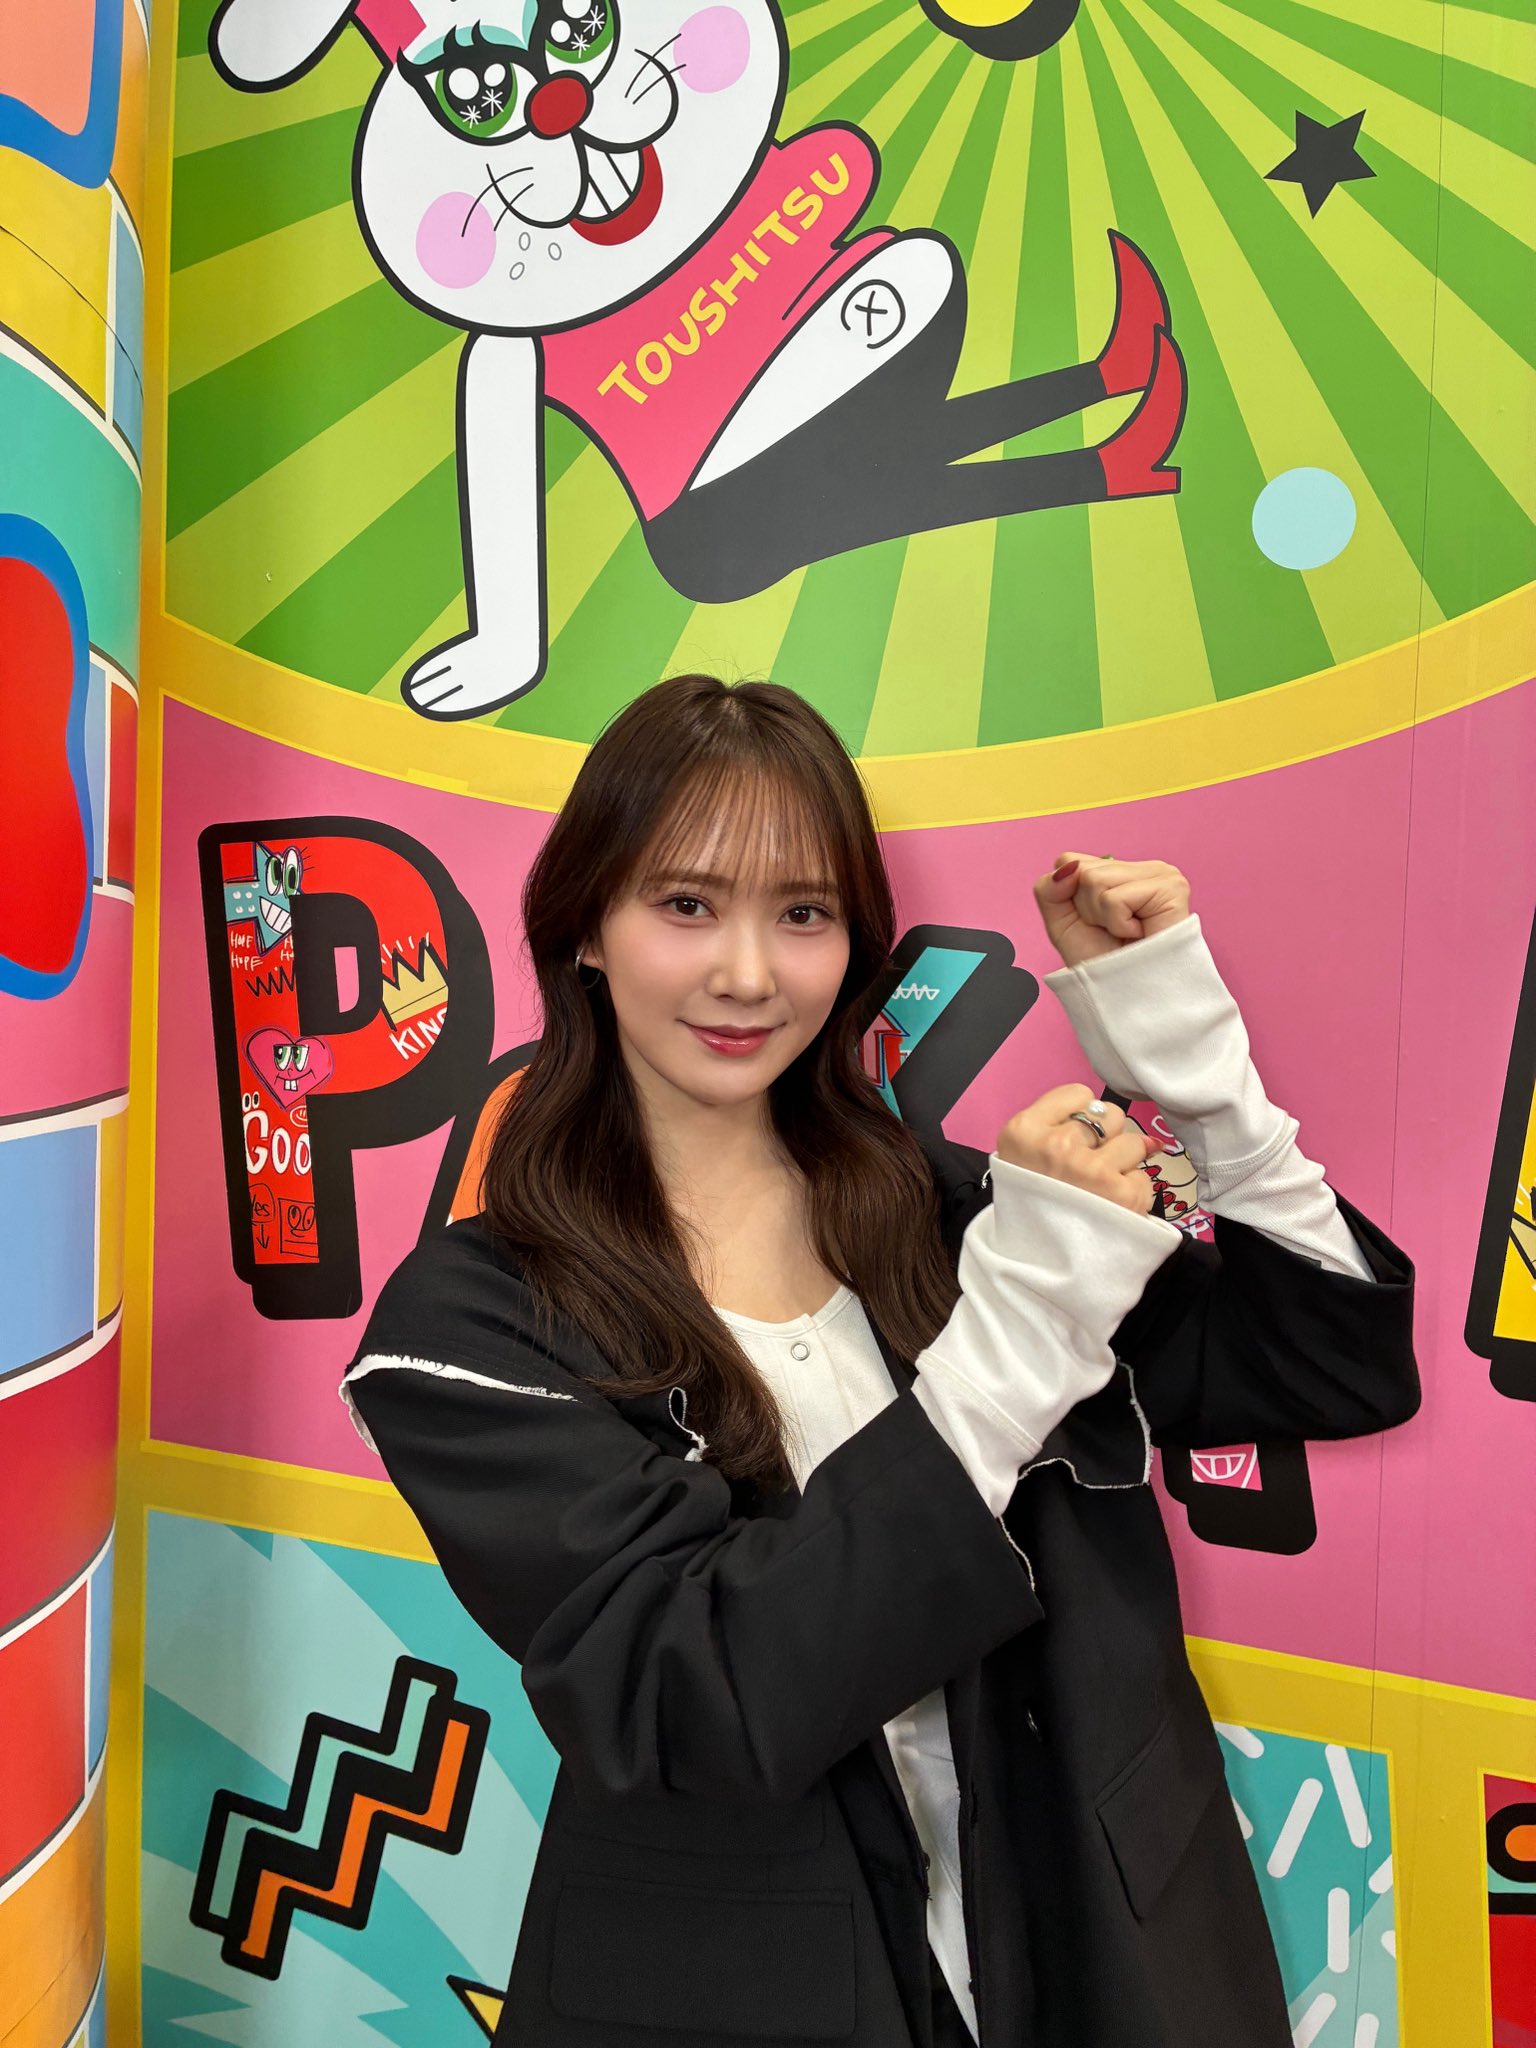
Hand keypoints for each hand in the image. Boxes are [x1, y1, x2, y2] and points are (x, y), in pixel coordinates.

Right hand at [997, 1085, 1163, 1216]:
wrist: (1037, 1268)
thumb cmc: (1031, 1207)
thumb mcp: (1022, 1159)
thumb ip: (1060, 1127)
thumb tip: (1121, 1121)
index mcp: (1023, 1131)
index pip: (1079, 1094)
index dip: (1081, 1118)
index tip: (1071, 1142)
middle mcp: (1056, 1146)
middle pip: (1110, 1115)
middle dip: (1106, 1138)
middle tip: (1086, 1171)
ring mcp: (1090, 1170)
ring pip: (1133, 1142)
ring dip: (1123, 1165)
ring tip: (1100, 1191)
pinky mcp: (1121, 1195)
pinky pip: (1144, 1176)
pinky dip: (1133, 1193)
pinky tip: (1111, 1209)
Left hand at [1033, 852, 1191, 967]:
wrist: (1129, 998)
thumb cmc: (1103, 962)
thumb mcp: (1061, 922)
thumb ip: (1050, 888)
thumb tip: (1069, 866)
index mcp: (1122, 871)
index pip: (1071, 861)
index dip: (1071, 900)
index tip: (1096, 923)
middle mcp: (1143, 868)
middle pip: (1082, 869)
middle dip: (1088, 909)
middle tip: (1114, 932)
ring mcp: (1161, 874)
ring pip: (1095, 880)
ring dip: (1103, 917)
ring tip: (1127, 934)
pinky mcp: (1171, 888)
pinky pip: (1115, 898)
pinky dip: (1118, 924)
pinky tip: (1139, 935)